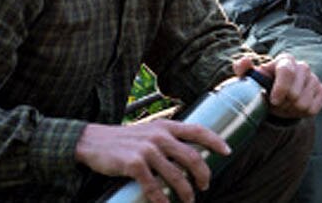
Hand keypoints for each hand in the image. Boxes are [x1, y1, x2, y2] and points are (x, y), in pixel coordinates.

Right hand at [75, 120, 224, 202]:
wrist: (92, 141)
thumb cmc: (124, 139)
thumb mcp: (150, 130)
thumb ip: (168, 137)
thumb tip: (189, 152)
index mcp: (166, 126)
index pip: (199, 130)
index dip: (216, 141)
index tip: (228, 152)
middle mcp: (159, 136)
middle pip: (192, 157)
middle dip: (203, 175)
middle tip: (205, 186)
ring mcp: (147, 150)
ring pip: (176, 175)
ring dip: (186, 192)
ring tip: (189, 200)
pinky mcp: (134, 165)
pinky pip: (154, 187)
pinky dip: (162, 199)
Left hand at [234, 53, 321, 119]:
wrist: (277, 97)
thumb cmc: (263, 85)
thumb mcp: (249, 78)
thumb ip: (243, 68)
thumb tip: (244, 62)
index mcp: (285, 60)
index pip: (286, 71)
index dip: (281, 88)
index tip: (274, 101)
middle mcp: (302, 66)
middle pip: (296, 92)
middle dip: (284, 103)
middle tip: (277, 103)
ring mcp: (313, 78)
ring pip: (304, 102)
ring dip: (292, 109)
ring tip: (285, 105)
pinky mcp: (321, 90)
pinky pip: (314, 108)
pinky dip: (302, 113)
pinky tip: (295, 107)